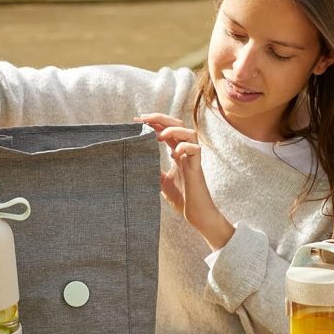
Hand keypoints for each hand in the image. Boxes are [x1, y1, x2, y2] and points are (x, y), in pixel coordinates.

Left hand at [135, 113, 233, 250]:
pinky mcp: (197, 168)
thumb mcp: (160, 181)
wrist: (196, 215)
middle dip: (161, 118)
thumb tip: (135, 162)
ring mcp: (193, 159)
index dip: (154, 122)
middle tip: (144, 118)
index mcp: (177, 153)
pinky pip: (196, 150)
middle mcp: (186, 152)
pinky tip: (173, 154)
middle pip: (178, 124)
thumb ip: (152, 169)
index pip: (167, 130)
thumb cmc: (182, 199)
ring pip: (190, 133)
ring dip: (173, 130)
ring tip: (158, 136)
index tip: (137, 120)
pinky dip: (184, 147)